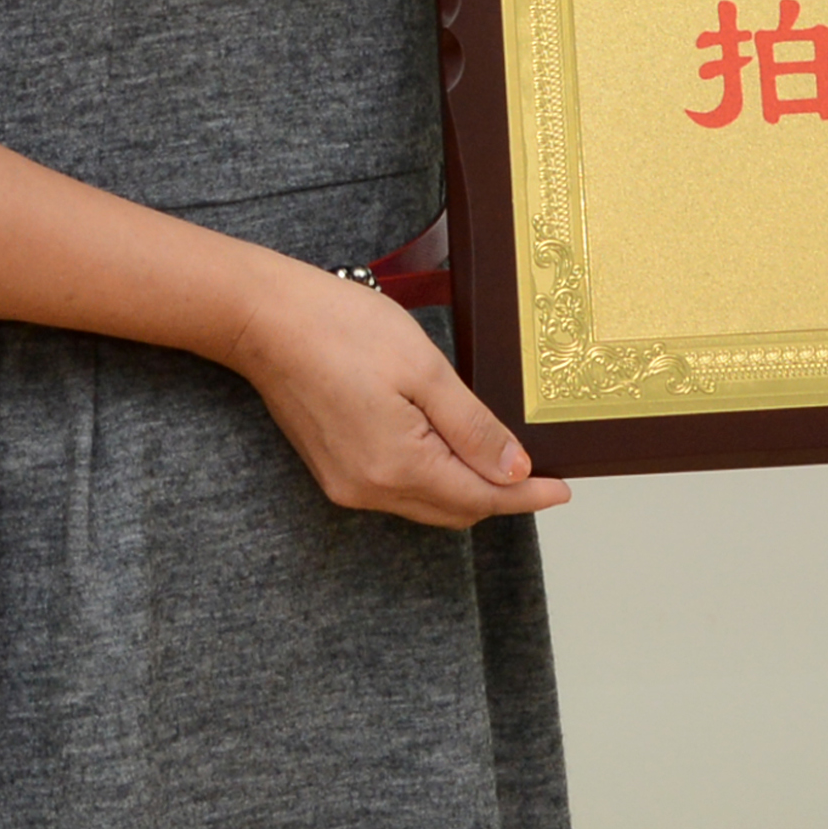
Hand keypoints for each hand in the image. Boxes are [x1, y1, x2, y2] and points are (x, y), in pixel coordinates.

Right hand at [226, 261, 569, 525]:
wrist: (264, 319)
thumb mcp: (425, 370)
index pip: (480, 498)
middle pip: (454, 509)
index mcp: (397, 467)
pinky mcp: (333, 469)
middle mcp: (369, 489)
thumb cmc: (341, 329)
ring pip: (425, 503)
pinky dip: (433, 478)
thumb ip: (473, 427)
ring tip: (502, 458)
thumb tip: (515, 472)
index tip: (563, 490)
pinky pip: (397, 490)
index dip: (526, 496)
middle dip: (501, 495)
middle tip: (541, 471)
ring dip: (466, 487)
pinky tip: (450, 449)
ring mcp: (346, 484)